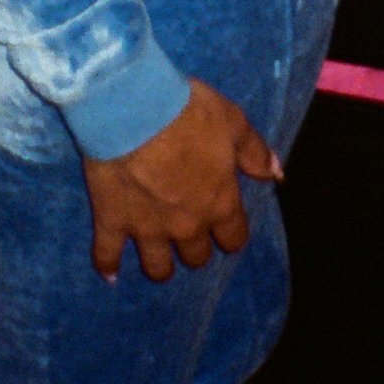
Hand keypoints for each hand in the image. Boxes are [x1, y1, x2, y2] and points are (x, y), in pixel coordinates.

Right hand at [84, 76, 280, 283]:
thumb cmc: (188, 113)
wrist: (133, 110)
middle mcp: (186, 226)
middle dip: (194, 247)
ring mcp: (148, 228)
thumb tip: (277, 174)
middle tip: (186, 230)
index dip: (230, 234)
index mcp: (219, 203)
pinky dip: (108, 266)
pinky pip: (107, 255)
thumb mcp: (233, 122)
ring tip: (155, 255)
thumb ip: (255, 152)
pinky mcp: (112, 222)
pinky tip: (110, 273)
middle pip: (195, 257)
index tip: (223, 226)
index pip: (233, 238)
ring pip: (157, 267)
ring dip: (159, 264)